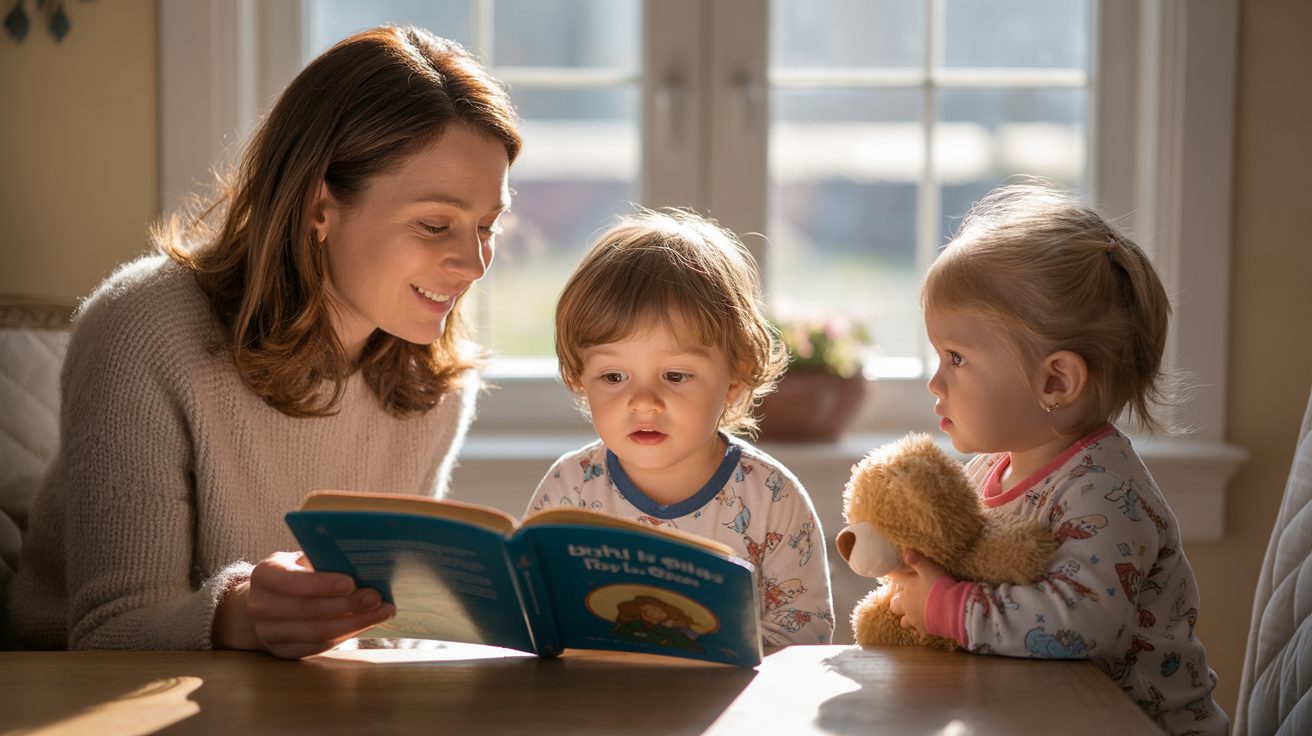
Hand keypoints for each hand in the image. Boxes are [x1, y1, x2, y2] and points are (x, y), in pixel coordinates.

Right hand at [213, 551, 394, 658]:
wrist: (265, 602)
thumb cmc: (293, 574)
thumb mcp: (298, 560)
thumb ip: (322, 560)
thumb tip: (362, 563)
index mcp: (265, 576)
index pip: (293, 582)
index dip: (323, 584)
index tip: (352, 583)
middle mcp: (260, 606)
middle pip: (308, 611)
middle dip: (347, 606)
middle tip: (376, 598)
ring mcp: (268, 633)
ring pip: (316, 633)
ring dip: (353, 624)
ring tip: (380, 613)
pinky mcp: (282, 651)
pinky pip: (318, 647)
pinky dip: (345, 636)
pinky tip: (365, 624)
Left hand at [885, 549, 946, 635]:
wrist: (953, 609)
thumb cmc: (940, 586)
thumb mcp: (930, 569)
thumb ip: (918, 560)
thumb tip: (905, 551)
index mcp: (907, 590)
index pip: (896, 582)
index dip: (895, 578)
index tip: (894, 577)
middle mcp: (907, 606)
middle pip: (895, 606)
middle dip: (898, 603)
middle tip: (905, 600)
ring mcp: (915, 620)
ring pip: (904, 622)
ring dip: (908, 618)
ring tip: (916, 614)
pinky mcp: (925, 630)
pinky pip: (919, 632)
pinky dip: (921, 628)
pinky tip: (928, 625)